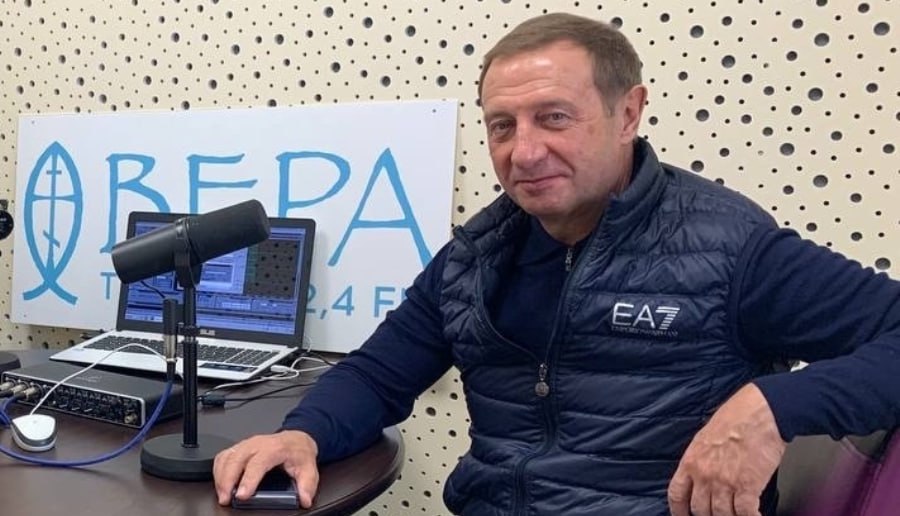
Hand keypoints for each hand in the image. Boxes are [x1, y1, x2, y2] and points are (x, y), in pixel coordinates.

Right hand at [213, 430, 319, 507]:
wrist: (296, 439)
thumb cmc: (298, 452)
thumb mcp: (309, 468)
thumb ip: (307, 485)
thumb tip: (304, 499)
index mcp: (274, 448)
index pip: (258, 463)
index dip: (248, 479)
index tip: (242, 495)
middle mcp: (258, 444)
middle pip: (236, 459)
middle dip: (228, 480)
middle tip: (226, 499)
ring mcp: (246, 444)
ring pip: (227, 457)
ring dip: (221, 476)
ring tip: (222, 494)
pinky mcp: (239, 448)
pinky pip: (223, 456)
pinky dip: (218, 470)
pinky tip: (220, 482)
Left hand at [668, 383, 785, 515]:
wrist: (759, 413)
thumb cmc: (735, 419)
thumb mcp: (704, 438)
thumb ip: (699, 460)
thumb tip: (699, 477)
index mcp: (691, 461)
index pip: (676, 494)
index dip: (678, 511)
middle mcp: (704, 475)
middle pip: (700, 509)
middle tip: (717, 515)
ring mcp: (725, 482)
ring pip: (722, 515)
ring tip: (737, 515)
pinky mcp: (747, 486)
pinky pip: (746, 513)